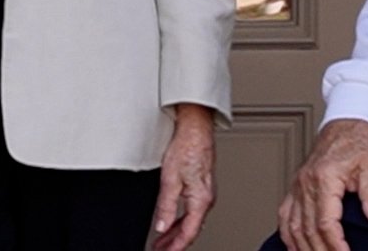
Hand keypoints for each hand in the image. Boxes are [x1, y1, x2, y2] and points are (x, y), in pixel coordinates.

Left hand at [151, 104, 215, 250]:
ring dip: (176, 232)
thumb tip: (162, 227)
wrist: (196, 129)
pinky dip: (181, 220)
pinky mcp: (201, 186)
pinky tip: (171, 222)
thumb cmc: (188, 148)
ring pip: (191, 220)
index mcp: (201, 200)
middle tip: (160, 250)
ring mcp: (205, 193)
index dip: (176, 247)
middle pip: (191, 229)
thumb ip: (166, 206)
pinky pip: (192, 210)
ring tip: (162, 240)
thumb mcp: (170, 180)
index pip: (189, 233)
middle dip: (174, 242)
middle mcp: (207, 199)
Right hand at [275, 118, 367, 250]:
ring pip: (293, 225)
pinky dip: (288, 234)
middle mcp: (306, 182)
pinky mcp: (297, 186)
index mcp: (324, 178)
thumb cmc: (360, 141)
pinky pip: (285, 214)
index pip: (326, 222)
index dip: (336, 245)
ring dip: (303, 248)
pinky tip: (294, 246)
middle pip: (308, 229)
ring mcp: (298, 185)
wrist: (348, 122)